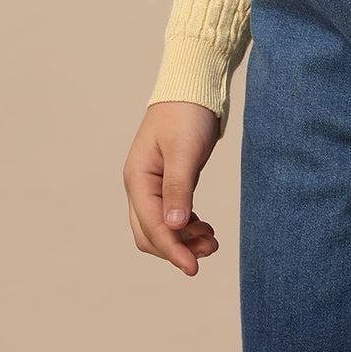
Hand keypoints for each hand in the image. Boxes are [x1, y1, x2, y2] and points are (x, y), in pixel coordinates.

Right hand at [123, 101, 221, 274]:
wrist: (193, 84)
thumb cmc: (187, 111)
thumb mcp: (184, 149)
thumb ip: (178, 187)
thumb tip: (173, 227)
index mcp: (138, 178)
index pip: (151, 226)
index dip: (172, 249)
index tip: (193, 268)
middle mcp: (140, 184)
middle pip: (151, 233)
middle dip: (177, 247)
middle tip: (210, 251)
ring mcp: (153, 183)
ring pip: (162, 226)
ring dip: (184, 239)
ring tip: (212, 241)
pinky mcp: (169, 180)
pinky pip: (172, 214)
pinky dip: (187, 226)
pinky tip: (205, 228)